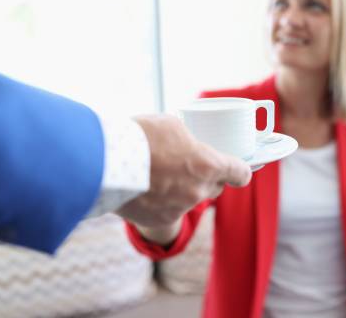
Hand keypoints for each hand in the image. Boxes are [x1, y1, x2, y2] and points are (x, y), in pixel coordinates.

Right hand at [115, 115, 250, 238]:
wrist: (105, 163)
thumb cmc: (141, 137)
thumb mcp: (172, 126)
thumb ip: (188, 139)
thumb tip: (187, 145)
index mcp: (209, 165)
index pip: (240, 173)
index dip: (241, 171)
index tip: (239, 171)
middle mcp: (199, 190)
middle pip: (215, 188)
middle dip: (208, 178)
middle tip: (190, 167)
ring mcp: (179, 208)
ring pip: (189, 200)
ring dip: (180, 189)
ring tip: (158, 174)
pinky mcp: (159, 220)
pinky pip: (168, 210)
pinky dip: (160, 202)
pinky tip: (145, 189)